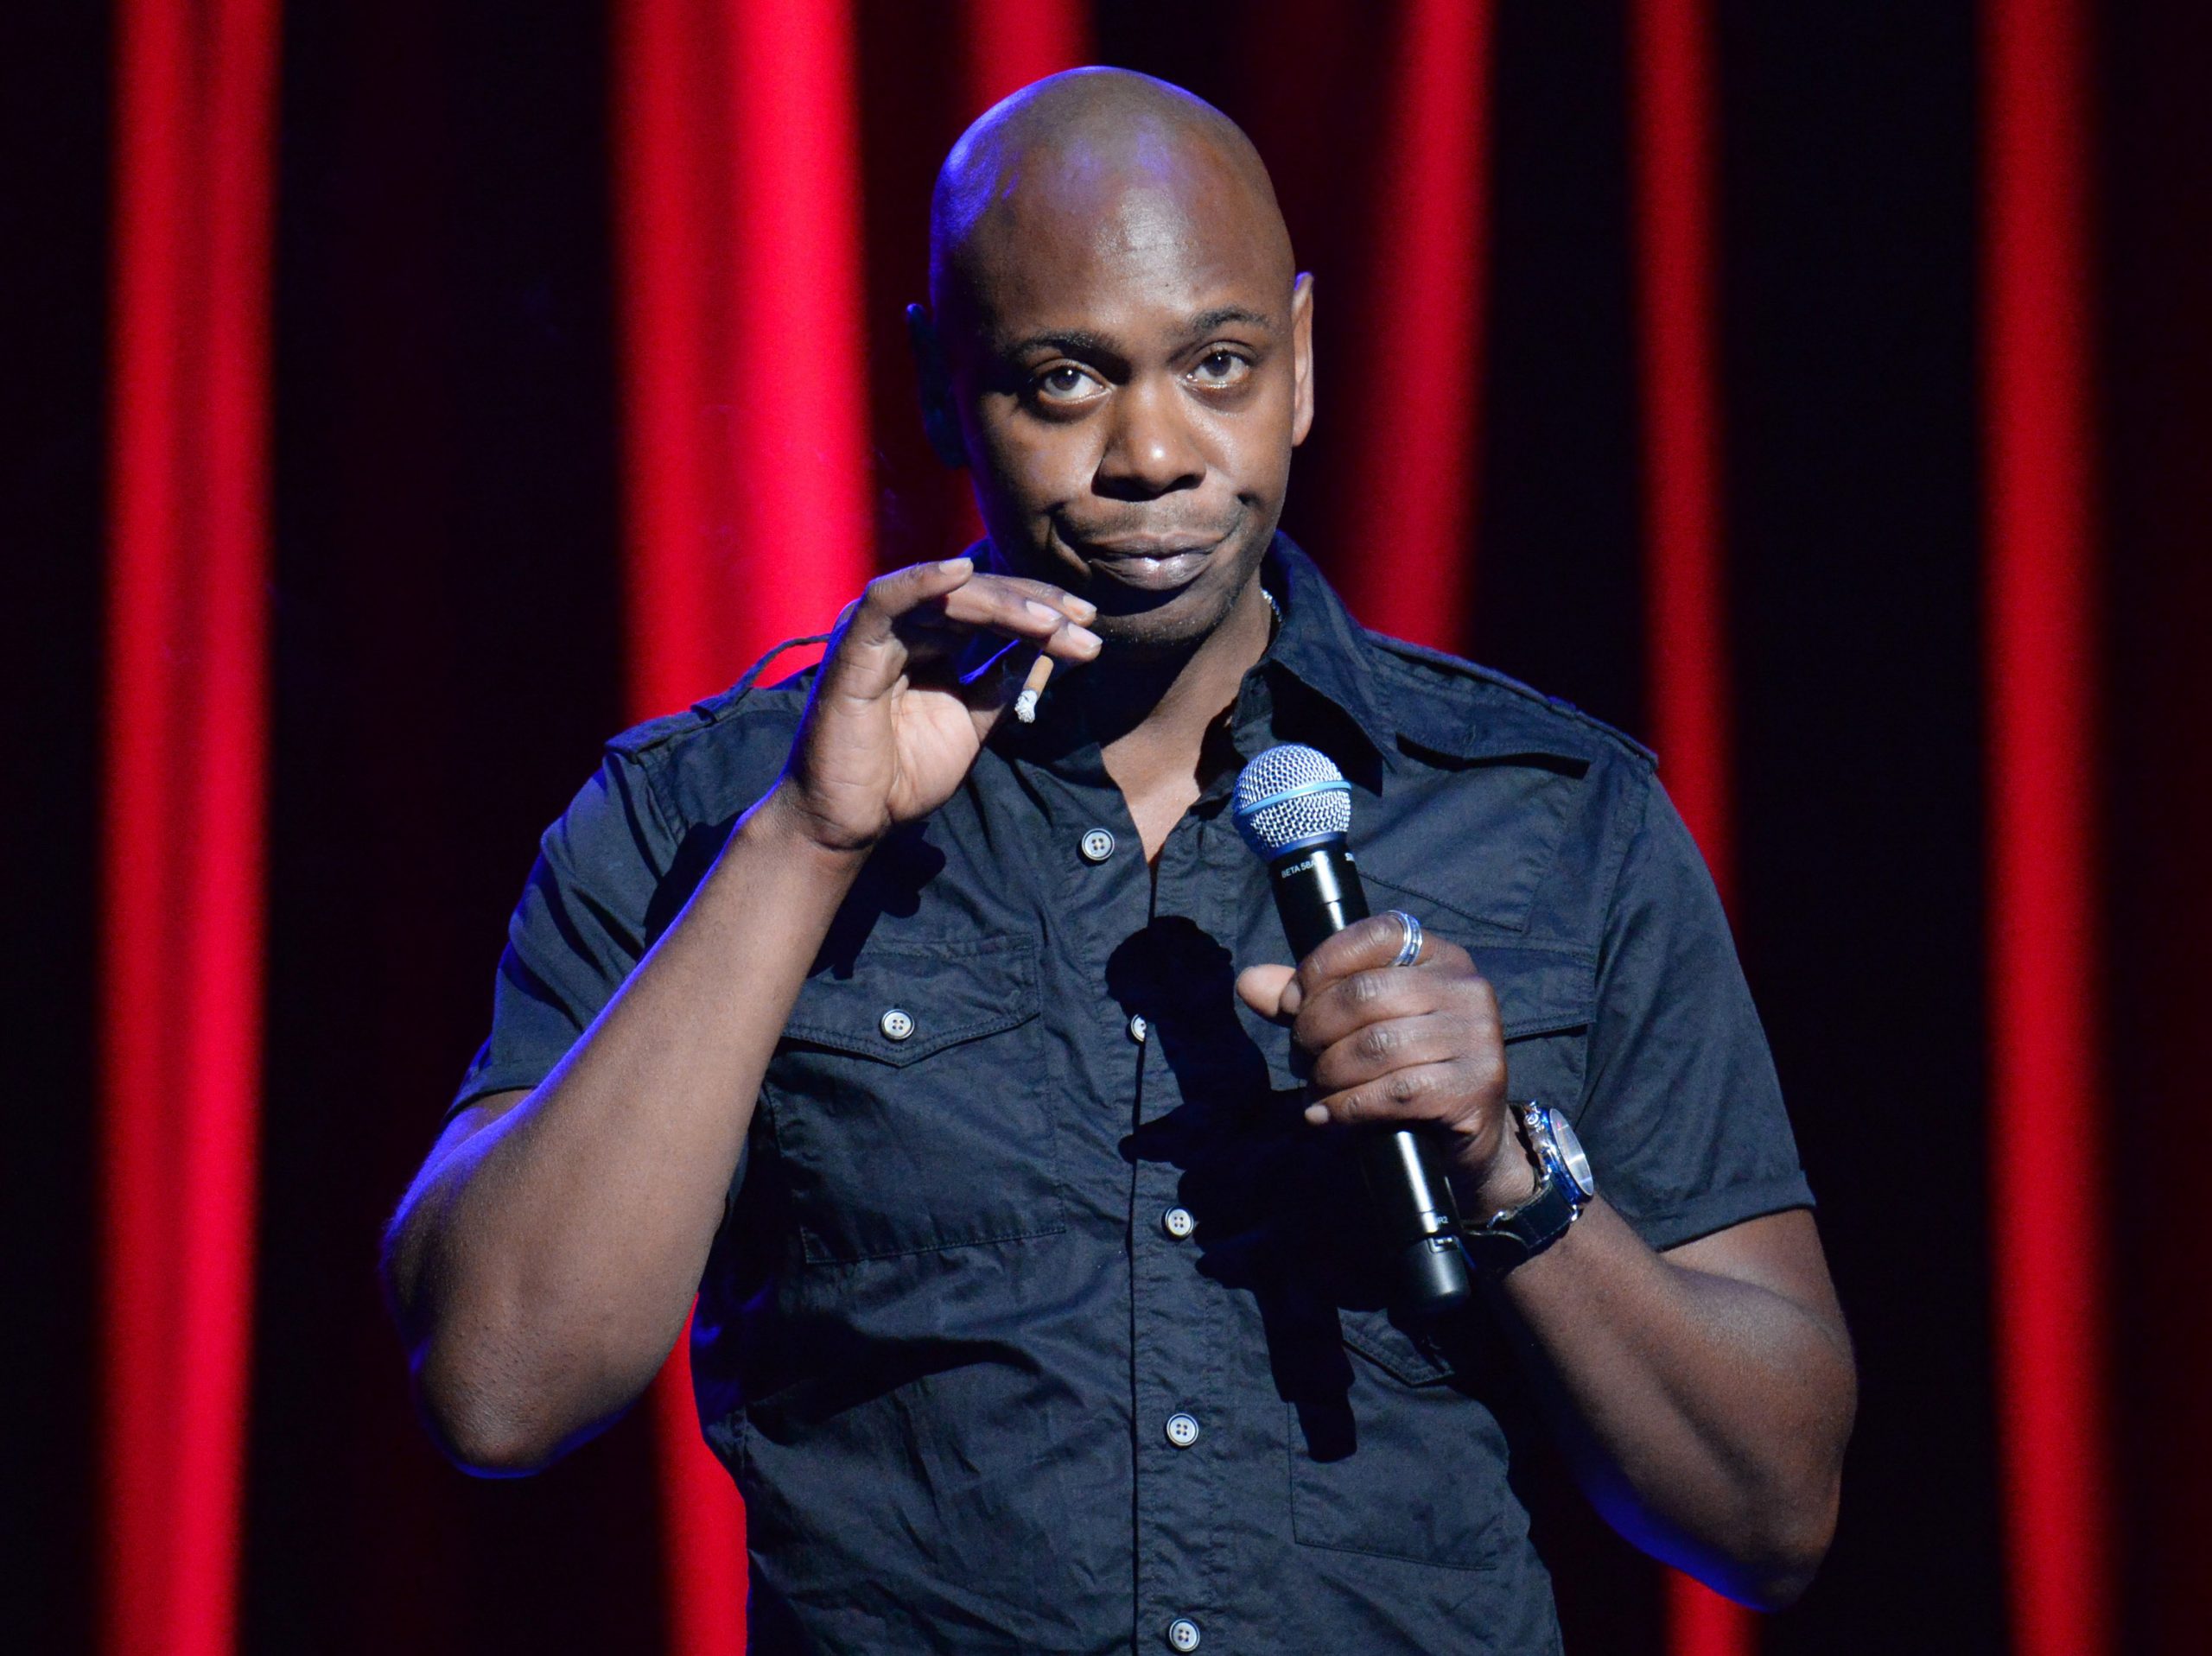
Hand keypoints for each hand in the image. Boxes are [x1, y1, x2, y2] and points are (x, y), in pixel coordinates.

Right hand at [771, 557, 1100, 853]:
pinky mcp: (854, 645)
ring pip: (949, 596)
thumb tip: (1041, 650)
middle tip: (1085, 621)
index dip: (1042, 614)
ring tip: (1051, 622)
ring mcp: (880, 632)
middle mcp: (907, 628)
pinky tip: (961, 572)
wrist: (855, 820)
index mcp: (932, 641)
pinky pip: (887, 599)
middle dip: (1036, 607)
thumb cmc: (904, 774)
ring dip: (1004, 604)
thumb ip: (999, 683)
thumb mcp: (971, 722)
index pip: (994, 611)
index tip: (1089, 628)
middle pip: (980, 597)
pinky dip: (923, 581)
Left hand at [1235, 914, 1530, 1213]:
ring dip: (1328, 1073)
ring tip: (1315, 1089)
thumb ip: (1307, 1001)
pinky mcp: (1475, 1088)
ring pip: (1377, 1046)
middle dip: (1315, 1028)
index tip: (1290, 1003)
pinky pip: (1394, 1092)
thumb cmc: (1405, 1068)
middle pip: (1367, 993)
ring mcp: (1478, 1038)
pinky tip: (1326, 1115)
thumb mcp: (1356, 1026)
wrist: (1465, 1136)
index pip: (1375, 936)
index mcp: (1440, 956)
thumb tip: (1248, 983)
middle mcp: (1467, 988)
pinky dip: (1346, 1106)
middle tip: (1300, 1056)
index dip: (1321, 966)